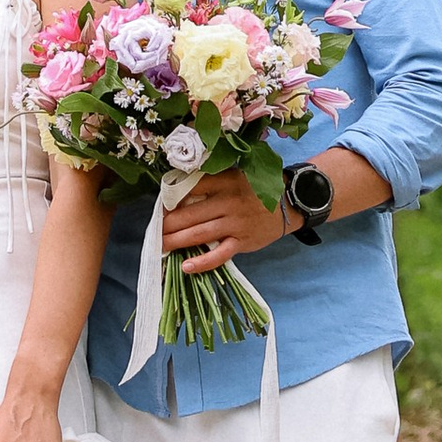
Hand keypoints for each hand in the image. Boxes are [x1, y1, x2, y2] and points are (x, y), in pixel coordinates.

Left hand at [160, 172, 291, 276]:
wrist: (288, 203)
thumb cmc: (255, 188)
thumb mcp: (234, 175)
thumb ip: (210, 181)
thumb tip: (178, 191)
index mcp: (224, 181)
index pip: (191, 188)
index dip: (172, 198)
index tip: (161, 207)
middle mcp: (228, 202)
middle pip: (190, 214)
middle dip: (167, 224)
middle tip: (153, 230)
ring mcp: (235, 224)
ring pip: (198, 234)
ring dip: (176, 241)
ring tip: (160, 246)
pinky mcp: (242, 242)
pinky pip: (219, 255)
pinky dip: (202, 262)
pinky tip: (185, 266)